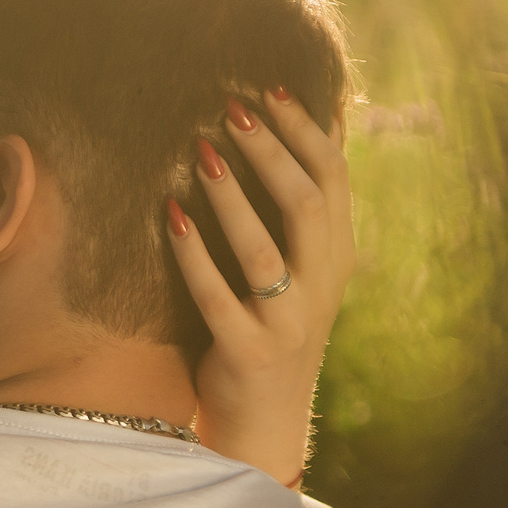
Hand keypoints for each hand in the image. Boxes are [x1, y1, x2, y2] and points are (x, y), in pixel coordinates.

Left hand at [166, 88, 353, 486]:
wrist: (264, 420)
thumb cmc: (275, 325)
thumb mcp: (306, 267)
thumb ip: (308, 206)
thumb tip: (323, 119)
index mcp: (338, 256)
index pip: (334, 179)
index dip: (306, 130)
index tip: (271, 86)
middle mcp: (323, 286)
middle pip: (306, 202)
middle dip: (269, 149)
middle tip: (231, 106)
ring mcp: (289, 323)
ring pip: (265, 249)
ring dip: (231, 196)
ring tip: (199, 150)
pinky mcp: (249, 352)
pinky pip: (218, 298)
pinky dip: (194, 256)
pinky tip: (169, 216)